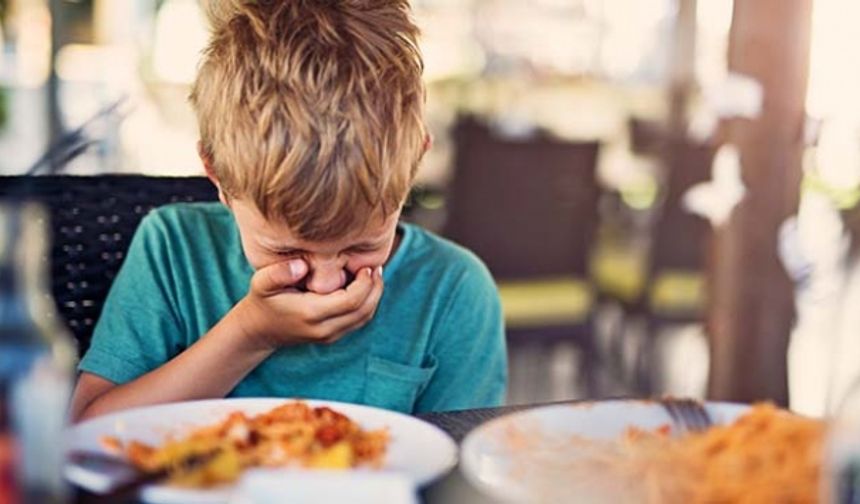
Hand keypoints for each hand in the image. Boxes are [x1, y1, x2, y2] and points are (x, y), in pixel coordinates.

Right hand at [233, 259, 383, 350]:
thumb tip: (303, 266)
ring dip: (374, 296)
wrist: (259, 330)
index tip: (365, 265)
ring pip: (364, 317)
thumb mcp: (262, 282)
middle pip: (364, 310)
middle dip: (375, 288)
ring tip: (373, 274)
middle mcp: (324, 329)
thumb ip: (279, 272)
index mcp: (311, 314)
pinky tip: (364, 286)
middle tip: (376, 267)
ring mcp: (329, 336)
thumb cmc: (262, 301)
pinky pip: (358, 321)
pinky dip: (367, 303)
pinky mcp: (332, 336)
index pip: (351, 301)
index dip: (364, 283)